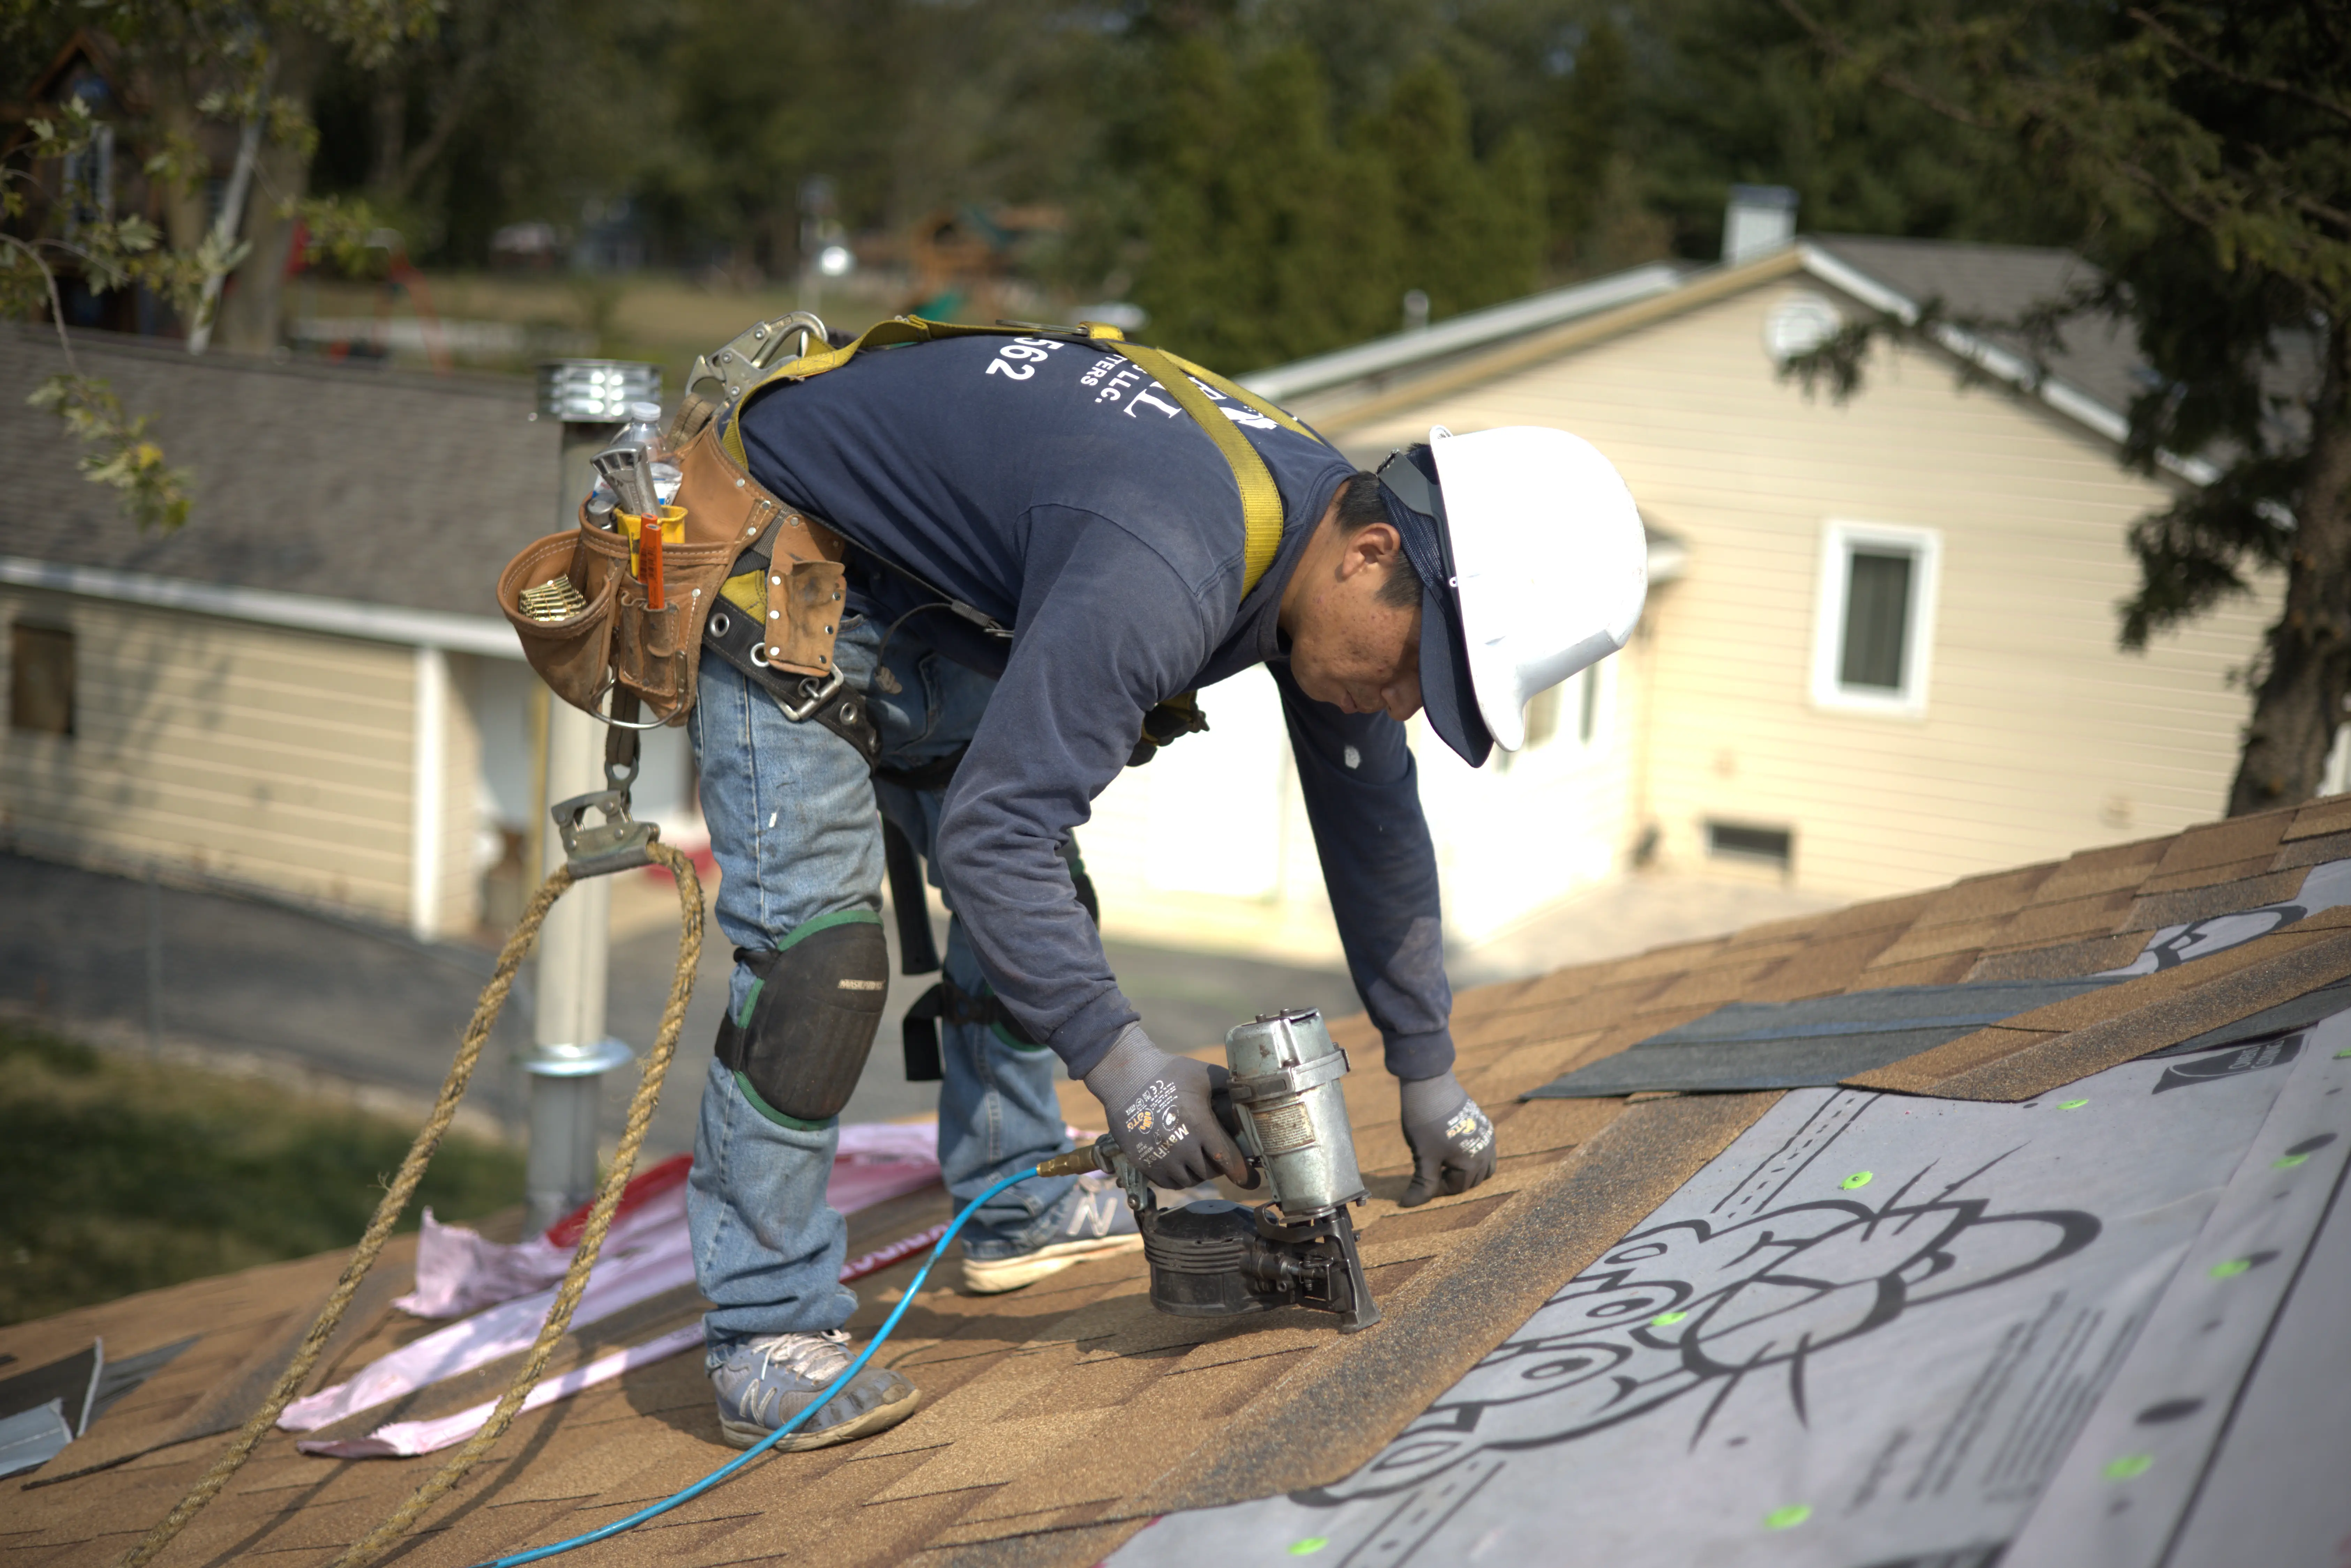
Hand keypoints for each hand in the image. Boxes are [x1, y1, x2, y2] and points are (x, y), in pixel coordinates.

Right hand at [1083, 1024, 1249, 1188]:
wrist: (1125, 1076)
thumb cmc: (1168, 1072)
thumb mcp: (1203, 1074)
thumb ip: (1230, 1088)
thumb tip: (1253, 1100)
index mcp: (1199, 1124)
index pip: (1228, 1160)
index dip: (1244, 1174)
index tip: (1253, 1181)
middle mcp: (1180, 1146)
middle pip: (1210, 1172)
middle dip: (1219, 1166)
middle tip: (1219, 1155)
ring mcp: (1160, 1157)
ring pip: (1189, 1180)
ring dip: (1198, 1173)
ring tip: (1199, 1156)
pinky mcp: (1143, 1162)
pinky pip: (1168, 1183)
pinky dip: (1179, 1177)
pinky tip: (1180, 1161)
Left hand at [1398, 1070, 1495, 1207]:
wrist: (1429, 1083)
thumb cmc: (1425, 1122)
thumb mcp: (1423, 1156)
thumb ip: (1422, 1184)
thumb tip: (1406, 1205)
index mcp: (1473, 1163)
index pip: (1456, 1188)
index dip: (1435, 1189)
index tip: (1419, 1180)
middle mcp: (1487, 1151)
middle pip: (1471, 1180)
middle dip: (1450, 1181)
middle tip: (1429, 1173)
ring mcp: (1487, 1136)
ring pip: (1482, 1166)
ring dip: (1465, 1171)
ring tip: (1442, 1164)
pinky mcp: (1483, 1124)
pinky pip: (1483, 1149)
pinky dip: (1470, 1156)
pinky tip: (1450, 1148)